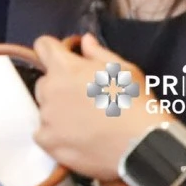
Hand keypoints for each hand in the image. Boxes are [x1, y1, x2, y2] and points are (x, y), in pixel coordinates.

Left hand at [34, 33, 167, 179]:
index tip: (67, 57)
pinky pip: (43, 133)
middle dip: (60, 84)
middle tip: (83, 96)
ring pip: (45, 107)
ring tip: (84, 122)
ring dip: (58, 111)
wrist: (142, 144)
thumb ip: (97, 52)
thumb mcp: (123, 70)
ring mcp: (47, 116)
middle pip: (45, 81)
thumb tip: (85, 41)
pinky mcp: (48, 141)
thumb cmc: (136, 103)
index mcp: (64, 66)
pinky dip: (55, 135)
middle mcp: (50, 88)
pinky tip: (74, 138)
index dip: (55, 49)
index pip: (44, 46)